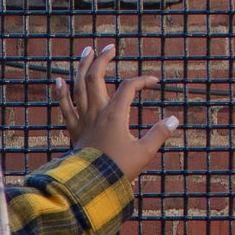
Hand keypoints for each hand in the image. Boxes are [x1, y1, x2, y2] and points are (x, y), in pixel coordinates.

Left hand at [54, 41, 179, 179]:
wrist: (93, 187)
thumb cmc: (119, 170)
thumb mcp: (144, 152)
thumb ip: (159, 134)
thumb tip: (174, 120)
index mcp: (115, 115)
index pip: (128, 87)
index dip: (142, 80)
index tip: (154, 82)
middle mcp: (96, 113)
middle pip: (96, 77)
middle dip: (103, 59)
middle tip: (109, 47)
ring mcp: (83, 120)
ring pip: (79, 87)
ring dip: (82, 67)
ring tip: (86, 51)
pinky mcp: (74, 131)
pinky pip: (65, 108)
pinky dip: (61, 93)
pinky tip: (59, 80)